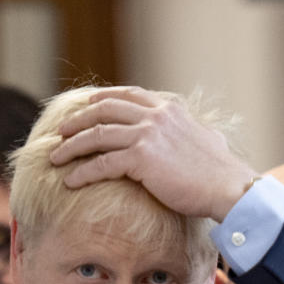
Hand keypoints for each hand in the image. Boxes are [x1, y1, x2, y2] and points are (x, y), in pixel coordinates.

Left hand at [50, 86, 254, 222]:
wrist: (227, 187)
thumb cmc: (220, 172)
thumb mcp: (206, 139)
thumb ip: (192, 130)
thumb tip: (198, 133)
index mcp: (167, 108)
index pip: (127, 95)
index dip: (102, 99)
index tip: (86, 107)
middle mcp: (154, 115)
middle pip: (104, 110)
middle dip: (78, 120)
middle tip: (62, 131)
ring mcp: (147, 135)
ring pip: (97, 135)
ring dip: (72, 146)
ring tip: (56, 157)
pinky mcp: (141, 159)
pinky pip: (102, 163)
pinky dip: (83, 172)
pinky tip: (70, 181)